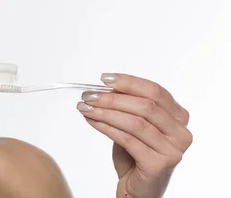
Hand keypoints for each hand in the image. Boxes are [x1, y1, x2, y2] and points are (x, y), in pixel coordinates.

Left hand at [76, 73, 192, 197]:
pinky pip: (128, 140)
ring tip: (85, 108)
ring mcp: (172, 150)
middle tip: (88, 95)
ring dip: (105, 112)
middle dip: (112, 98)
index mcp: (178, 116)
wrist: (137, 187)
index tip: (105, 79)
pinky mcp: (159, 164)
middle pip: (146, 106)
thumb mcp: (132, 124)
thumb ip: (126, 106)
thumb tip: (102, 88)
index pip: (155, 91)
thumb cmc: (135, 154)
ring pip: (135, 122)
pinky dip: (106, 127)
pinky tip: (92, 121)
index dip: (129, 82)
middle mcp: (180, 133)